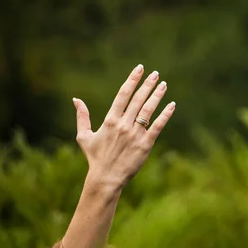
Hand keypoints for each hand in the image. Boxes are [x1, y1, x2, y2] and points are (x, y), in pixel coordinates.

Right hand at [73, 64, 174, 191]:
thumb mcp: (84, 136)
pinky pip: (158, 126)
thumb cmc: (95, 157)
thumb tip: (75, 100)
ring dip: (157, 95)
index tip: (140, 69)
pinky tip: (172, 105)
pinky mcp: (145, 144)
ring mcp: (135, 134)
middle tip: (155, 73)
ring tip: (163, 84)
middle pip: (138, 99)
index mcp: (110, 120)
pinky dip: (165, 115)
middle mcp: (123, 124)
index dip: (132, 80)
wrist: (106, 178)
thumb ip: (82, 116)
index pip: (123, 94)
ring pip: (148, 110)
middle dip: (147, 84)